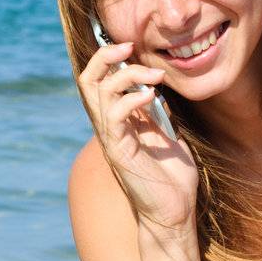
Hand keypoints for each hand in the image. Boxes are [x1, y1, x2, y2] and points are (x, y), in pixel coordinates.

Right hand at [77, 39, 199, 232]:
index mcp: (118, 121)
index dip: (109, 58)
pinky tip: (151, 97)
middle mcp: (109, 127)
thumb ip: (159, 114)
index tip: (132, 47)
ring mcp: (111, 139)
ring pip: (98, 93)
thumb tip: (158, 89)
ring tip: (154, 77)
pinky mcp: (119, 153)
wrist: (174, 214)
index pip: (99, 81)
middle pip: (88, 80)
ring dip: (126, 75)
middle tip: (128, 46)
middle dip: (104, 56)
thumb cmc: (172, 179)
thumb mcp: (168, 136)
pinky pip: (114, 118)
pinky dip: (130, 100)